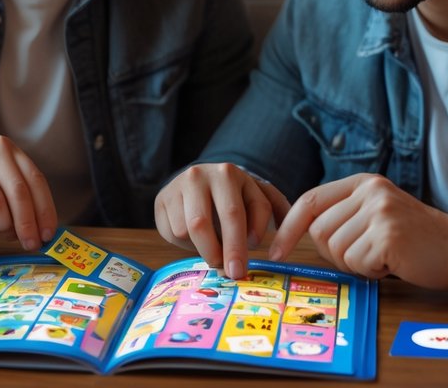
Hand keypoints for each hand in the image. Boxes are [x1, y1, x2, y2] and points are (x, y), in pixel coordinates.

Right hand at [155, 163, 290, 279]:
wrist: (196, 181)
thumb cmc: (232, 195)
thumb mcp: (255, 195)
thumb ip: (274, 211)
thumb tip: (286, 241)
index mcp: (229, 173)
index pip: (240, 211)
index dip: (248, 237)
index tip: (252, 258)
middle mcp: (201, 175)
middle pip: (210, 221)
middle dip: (226, 251)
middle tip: (234, 274)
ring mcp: (178, 186)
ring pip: (190, 230)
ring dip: (205, 249)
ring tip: (214, 251)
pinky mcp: (161, 199)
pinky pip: (172, 232)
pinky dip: (186, 243)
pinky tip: (194, 237)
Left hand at [268, 173, 447, 293]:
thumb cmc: (415, 239)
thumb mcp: (377, 213)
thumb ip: (344, 215)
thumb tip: (298, 234)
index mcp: (363, 183)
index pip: (310, 200)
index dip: (289, 227)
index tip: (277, 251)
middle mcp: (370, 192)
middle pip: (320, 232)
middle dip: (337, 255)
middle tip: (367, 255)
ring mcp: (379, 211)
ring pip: (337, 251)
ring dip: (357, 265)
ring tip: (384, 257)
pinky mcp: (388, 235)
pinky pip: (357, 264)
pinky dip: (372, 272)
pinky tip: (393, 263)